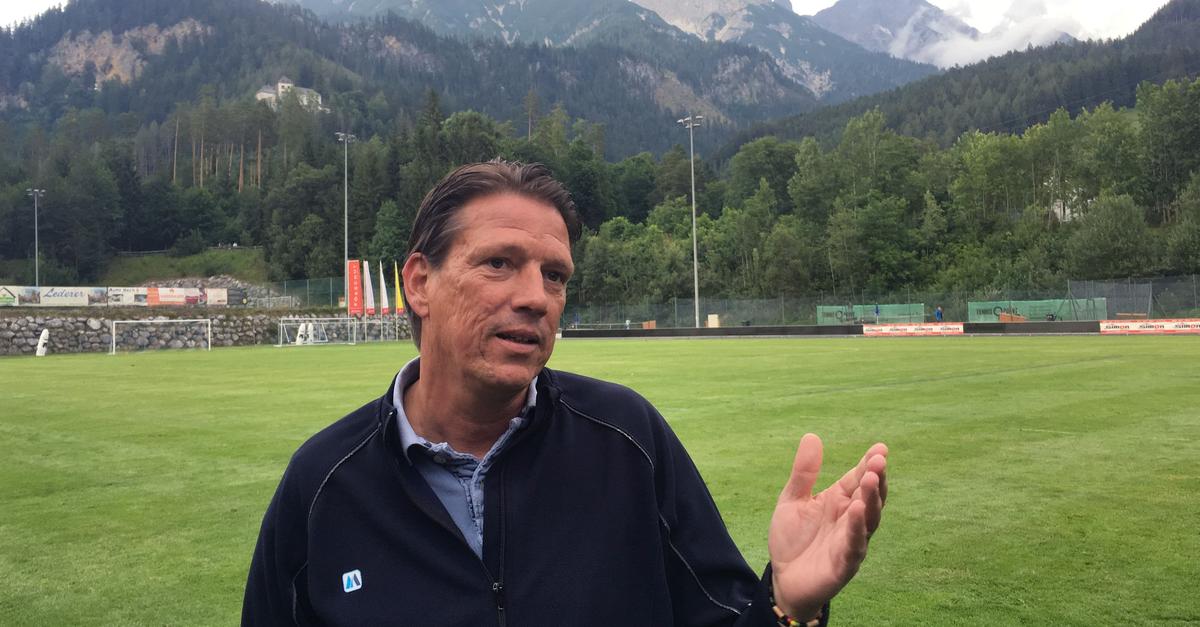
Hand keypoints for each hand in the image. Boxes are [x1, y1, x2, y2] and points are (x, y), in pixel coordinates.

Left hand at [767, 434, 887, 619]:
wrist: (782, 578)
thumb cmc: (792, 539)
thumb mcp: (792, 500)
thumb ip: (804, 473)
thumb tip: (812, 436)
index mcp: (839, 501)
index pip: (858, 479)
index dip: (869, 464)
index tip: (880, 447)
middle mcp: (850, 519)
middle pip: (869, 497)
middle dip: (876, 478)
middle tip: (880, 460)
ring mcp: (850, 541)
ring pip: (868, 519)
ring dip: (871, 499)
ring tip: (872, 479)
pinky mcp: (844, 563)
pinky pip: (854, 544)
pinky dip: (857, 528)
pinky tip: (857, 510)